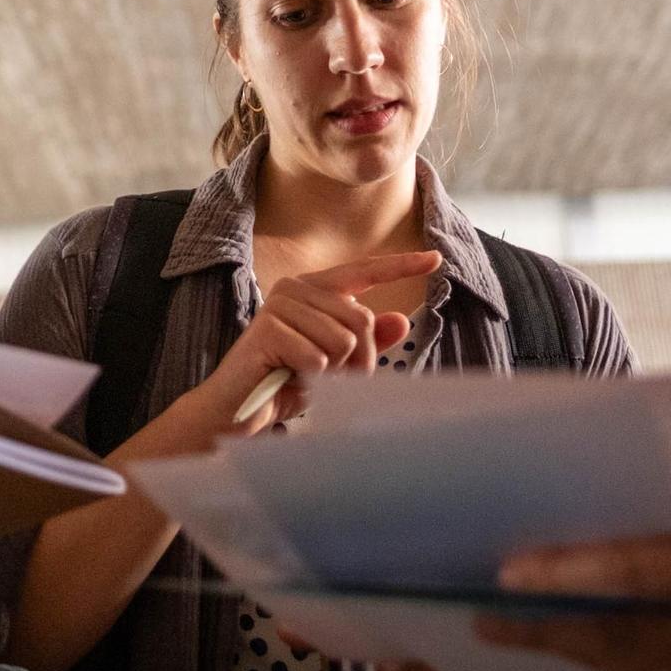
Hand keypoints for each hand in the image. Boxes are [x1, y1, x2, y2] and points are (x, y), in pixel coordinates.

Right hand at [196, 251, 440, 432]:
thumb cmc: (284, 383)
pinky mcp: (268, 329)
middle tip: (331, 379)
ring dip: (333, 371)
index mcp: (313, 290)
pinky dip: (311, 377)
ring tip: (305, 378)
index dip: (400, 267)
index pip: (363, 272)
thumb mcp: (334, 364)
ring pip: (344, 340)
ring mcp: (279, 305)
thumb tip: (401, 320)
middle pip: (361, 319)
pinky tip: (287, 377)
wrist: (235, 411)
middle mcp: (295, 288)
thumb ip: (366, 342)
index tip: (435, 258)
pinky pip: (319, 357)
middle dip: (358, 360)